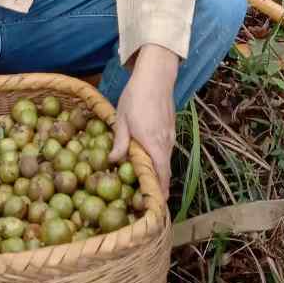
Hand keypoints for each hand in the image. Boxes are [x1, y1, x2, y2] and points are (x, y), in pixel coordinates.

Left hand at [110, 45, 178, 197]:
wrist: (156, 76)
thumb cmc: (136, 96)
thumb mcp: (121, 120)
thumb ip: (120, 142)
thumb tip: (112, 161)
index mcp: (153, 144)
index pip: (160, 175)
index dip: (158, 192)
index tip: (154, 207)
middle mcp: (166, 143)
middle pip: (165, 171)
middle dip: (159, 187)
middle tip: (148, 201)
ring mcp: (170, 136)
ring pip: (166, 161)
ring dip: (159, 174)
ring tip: (147, 186)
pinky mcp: (171, 129)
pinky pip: (166, 150)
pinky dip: (160, 161)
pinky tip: (149, 162)